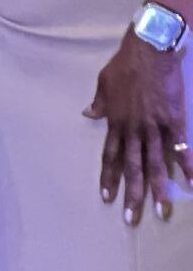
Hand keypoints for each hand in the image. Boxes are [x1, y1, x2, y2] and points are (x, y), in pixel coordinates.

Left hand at [86, 32, 188, 223]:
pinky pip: (181, 148)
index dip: (109, 177)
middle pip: (132, 167)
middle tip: (131, 219)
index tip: (107, 197)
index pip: (111, 156)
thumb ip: (99, 102)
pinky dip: (187, 166)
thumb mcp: (103, 82)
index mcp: (116, 122)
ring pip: (156, 163)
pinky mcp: (175, 121)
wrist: (149, 51)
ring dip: (158, 189)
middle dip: (132, 193)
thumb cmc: (125, 65)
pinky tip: (192, 184)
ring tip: (162, 212)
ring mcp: (156, 127)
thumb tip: (88, 114)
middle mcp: (134, 129)